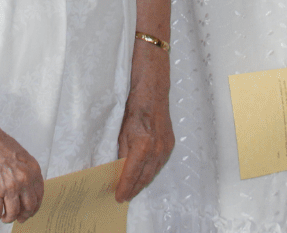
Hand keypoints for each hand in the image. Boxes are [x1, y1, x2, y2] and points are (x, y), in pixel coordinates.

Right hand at [0, 109, 42, 223]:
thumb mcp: (21, 156)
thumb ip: (26, 172)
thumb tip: (25, 191)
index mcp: (33, 170)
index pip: (39, 196)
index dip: (34, 207)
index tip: (29, 211)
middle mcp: (24, 180)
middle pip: (29, 207)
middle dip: (24, 215)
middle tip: (19, 217)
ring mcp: (9, 187)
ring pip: (13, 213)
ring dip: (9, 218)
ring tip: (4, 216)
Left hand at [114, 60, 172, 200]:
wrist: (152, 87)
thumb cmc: (133, 103)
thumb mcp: (121, 127)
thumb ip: (121, 150)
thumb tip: (117, 168)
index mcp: (143, 145)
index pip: (132, 174)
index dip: (125, 187)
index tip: (118, 197)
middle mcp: (157, 149)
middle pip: (145, 177)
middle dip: (134, 189)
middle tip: (123, 197)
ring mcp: (166, 147)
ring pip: (153, 172)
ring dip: (142, 182)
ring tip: (131, 190)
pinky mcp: (169, 143)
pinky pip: (159, 163)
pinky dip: (150, 171)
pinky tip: (143, 174)